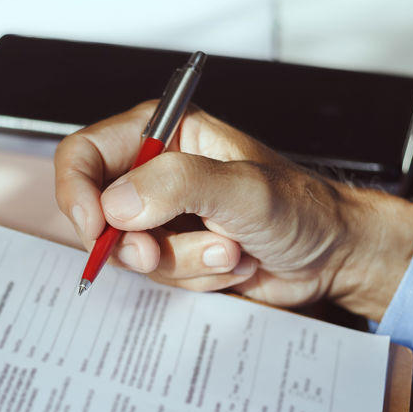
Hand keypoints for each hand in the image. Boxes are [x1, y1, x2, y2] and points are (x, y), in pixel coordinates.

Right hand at [54, 102, 412, 321]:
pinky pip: (156, 276)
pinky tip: (232, 261)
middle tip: (159, 253)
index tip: (94, 226)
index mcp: (164, 134)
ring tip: (230, 249)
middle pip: (97, 211)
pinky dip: (195, 277)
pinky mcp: (175, 252)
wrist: (336, 256)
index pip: (85, 154)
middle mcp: (156, 172)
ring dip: (182, 262)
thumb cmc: (305, 209)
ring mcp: (164, 216)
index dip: (77, 191)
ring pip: (130, 251)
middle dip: (135, 242)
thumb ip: (179, 186)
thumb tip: (116, 204)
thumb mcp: (244, 189)